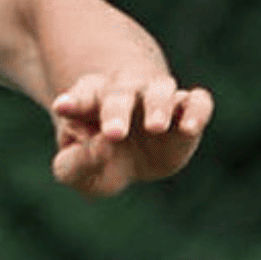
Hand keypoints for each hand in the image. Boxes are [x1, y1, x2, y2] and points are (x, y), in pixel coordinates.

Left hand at [50, 74, 213, 197]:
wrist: (129, 158)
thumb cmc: (95, 158)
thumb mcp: (74, 170)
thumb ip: (76, 163)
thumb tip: (101, 147)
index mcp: (89, 101)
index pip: (79, 95)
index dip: (72, 101)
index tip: (62, 108)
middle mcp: (124, 94)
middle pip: (119, 94)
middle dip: (116, 111)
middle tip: (113, 134)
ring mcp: (157, 100)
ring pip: (161, 89)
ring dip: (158, 105)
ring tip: (155, 127)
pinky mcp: (186, 113)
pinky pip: (197, 101)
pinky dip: (196, 109)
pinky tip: (189, 128)